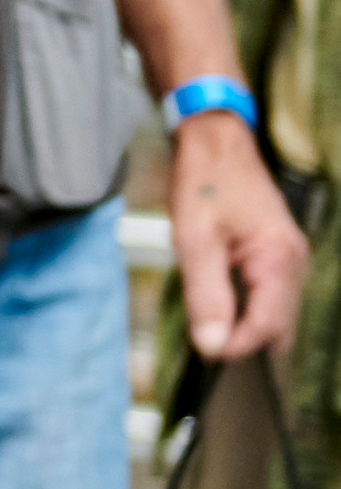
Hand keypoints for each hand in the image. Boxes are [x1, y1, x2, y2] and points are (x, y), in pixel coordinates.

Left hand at [172, 109, 307, 359]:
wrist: (215, 141)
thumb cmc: (204, 183)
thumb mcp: (195, 240)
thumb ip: (205, 295)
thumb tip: (212, 346)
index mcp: (280, 260)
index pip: (267, 329)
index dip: (234, 346)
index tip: (202, 347)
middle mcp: (294, 264)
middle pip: (277, 329)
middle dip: (242, 338)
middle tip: (201, 326)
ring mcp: (290, 261)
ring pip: (274, 317)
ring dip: (243, 323)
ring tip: (207, 307)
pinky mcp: (278, 258)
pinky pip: (269, 299)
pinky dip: (246, 307)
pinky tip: (219, 294)